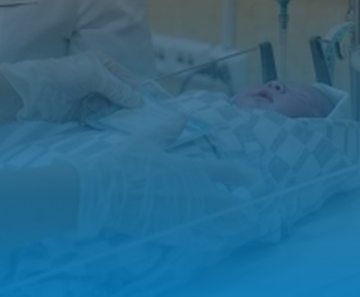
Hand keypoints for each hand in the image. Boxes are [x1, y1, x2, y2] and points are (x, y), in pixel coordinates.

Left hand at [0, 51, 143, 122]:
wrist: (34, 91)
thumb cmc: (64, 75)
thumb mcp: (95, 76)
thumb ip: (117, 88)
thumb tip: (139, 102)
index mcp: (104, 65)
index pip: (128, 80)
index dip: (137, 94)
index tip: (149, 110)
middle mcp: (100, 81)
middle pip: (122, 96)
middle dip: (130, 108)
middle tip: (143, 124)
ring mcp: (91, 97)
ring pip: (113, 109)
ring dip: (120, 118)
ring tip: (133, 130)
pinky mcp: (83, 113)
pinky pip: (101, 119)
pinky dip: (107, 124)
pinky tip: (116, 132)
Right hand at [72, 135, 261, 241]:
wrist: (103, 192)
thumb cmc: (124, 162)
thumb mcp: (146, 141)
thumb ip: (168, 130)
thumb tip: (182, 116)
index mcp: (192, 169)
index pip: (230, 173)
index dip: (247, 177)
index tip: (256, 181)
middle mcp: (196, 195)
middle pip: (236, 208)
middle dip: (247, 209)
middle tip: (249, 209)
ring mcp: (187, 218)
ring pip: (224, 229)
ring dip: (236, 228)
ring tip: (238, 227)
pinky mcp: (174, 234)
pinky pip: (205, 243)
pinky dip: (216, 241)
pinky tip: (216, 239)